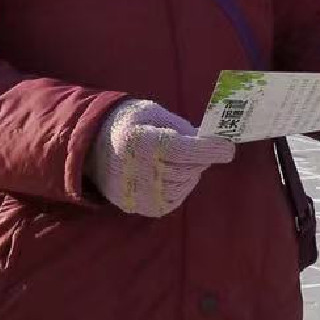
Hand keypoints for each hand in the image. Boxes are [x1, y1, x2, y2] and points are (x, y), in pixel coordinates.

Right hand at [87, 100, 234, 217]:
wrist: (91, 148)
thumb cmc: (128, 124)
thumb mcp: (152, 112)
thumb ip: (180, 126)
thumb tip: (208, 142)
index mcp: (142, 141)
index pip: (184, 150)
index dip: (210, 149)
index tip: (228, 148)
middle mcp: (139, 170)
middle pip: (188, 169)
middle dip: (200, 158)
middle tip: (198, 149)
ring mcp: (139, 193)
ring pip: (184, 185)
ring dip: (189, 172)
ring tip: (177, 160)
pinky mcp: (140, 207)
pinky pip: (174, 199)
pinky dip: (180, 186)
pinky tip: (169, 173)